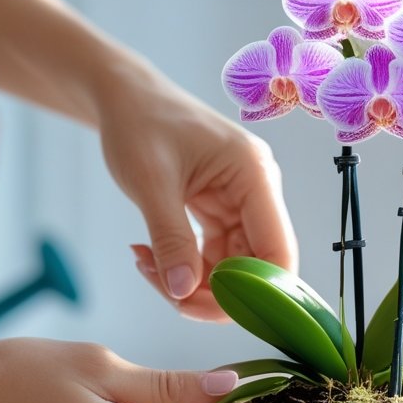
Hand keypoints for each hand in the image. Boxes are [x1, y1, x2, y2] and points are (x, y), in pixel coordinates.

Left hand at [93, 58, 297, 320]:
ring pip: (233, 268)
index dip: (255, 291)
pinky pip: (214, 256)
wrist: (125, 97)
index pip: (277, 251)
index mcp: (255, 175)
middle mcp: (257, 192)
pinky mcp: (221, 211)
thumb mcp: (150, 182)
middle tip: (162, 287)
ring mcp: (241, 203)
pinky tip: (149, 256)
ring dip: (192, 281)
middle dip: (211, 290)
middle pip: (256, 267)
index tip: (204, 305)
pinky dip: (184, 266)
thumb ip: (171, 238)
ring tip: (145, 264)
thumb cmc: (140, 123)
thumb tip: (182, 293)